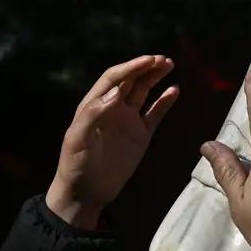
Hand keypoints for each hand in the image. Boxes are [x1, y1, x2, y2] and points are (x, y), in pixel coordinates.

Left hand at [47, 55, 178, 228]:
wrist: (87, 191)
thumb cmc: (76, 165)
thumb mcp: (77, 139)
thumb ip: (93, 115)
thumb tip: (114, 94)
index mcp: (95, 105)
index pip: (114, 79)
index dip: (130, 67)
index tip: (148, 60)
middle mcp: (112, 108)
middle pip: (131, 80)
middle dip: (146, 67)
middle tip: (163, 59)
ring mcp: (128, 120)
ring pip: (144, 92)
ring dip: (155, 78)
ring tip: (169, 65)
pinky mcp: (141, 135)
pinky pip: (155, 114)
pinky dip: (165, 101)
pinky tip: (174, 90)